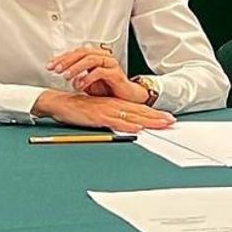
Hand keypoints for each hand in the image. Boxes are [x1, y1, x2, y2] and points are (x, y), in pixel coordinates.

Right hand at [32, 90, 174, 131]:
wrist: (59, 103)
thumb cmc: (78, 109)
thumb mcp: (98, 111)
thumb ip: (112, 117)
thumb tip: (127, 126)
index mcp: (114, 103)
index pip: (138, 109)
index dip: (154, 114)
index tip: (168, 118)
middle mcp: (113, 105)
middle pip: (139, 112)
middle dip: (157, 117)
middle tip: (172, 121)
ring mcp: (106, 110)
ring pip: (131, 116)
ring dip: (148, 120)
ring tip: (162, 124)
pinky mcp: (97, 116)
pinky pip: (115, 121)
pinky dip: (127, 125)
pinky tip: (137, 128)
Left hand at [47, 45, 146, 103]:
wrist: (126, 98)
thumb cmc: (107, 89)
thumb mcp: (87, 82)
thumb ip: (76, 76)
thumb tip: (61, 74)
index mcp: (95, 56)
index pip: (76, 52)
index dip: (62, 58)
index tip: (50, 66)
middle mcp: (103, 57)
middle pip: (82, 52)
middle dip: (67, 60)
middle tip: (56, 69)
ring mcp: (110, 64)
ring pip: (91, 59)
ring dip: (76, 67)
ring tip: (66, 76)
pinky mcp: (116, 73)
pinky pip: (100, 71)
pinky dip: (88, 77)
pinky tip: (80, 84)